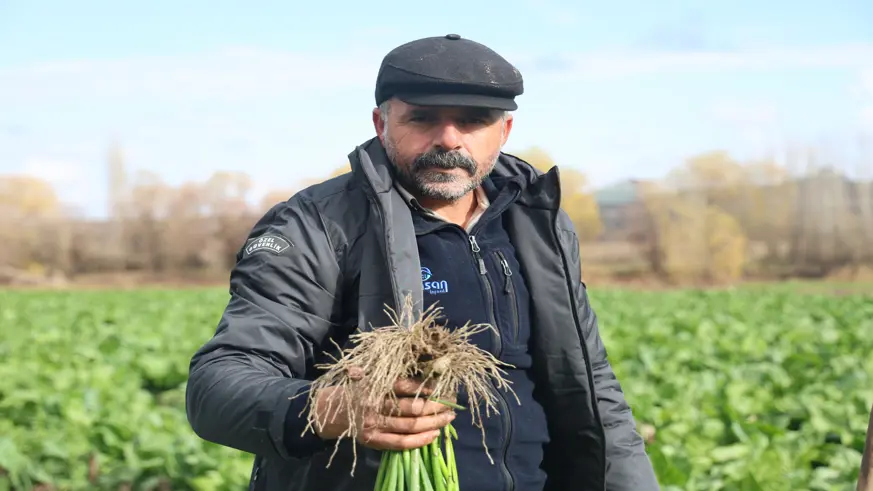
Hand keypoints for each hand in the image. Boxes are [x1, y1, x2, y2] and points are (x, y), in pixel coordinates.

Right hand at [312, 375, 456, 450]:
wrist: (326, 412)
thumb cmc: (352, 389)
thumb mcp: (364, 373)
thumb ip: (385, 371)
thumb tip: (418, 369)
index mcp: (373, 385)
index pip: (404, 386)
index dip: (425, 387)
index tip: (441, 387)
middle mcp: (374, 405)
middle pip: (412, 408)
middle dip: (435, 406)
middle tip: (452, 404)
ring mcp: (374, 425)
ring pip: (409, 426)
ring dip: (432, 423)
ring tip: (448, 419)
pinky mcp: (373, 440)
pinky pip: (400, 443)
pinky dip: (419, 441)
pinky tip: (433, 436)